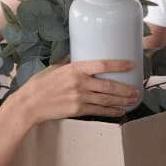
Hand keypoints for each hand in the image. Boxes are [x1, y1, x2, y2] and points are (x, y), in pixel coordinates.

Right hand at [8, 59, 138, 125]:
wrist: (29, 104)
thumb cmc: (39, 84)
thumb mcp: (54, 67)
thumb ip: (68, 62)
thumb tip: (77, 54)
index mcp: (74, 68)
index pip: (102, 64)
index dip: (118, 65)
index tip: (131, 65)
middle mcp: (79, 82)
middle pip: (108, 85)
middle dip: (125, 88)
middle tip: (136, 89)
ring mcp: (79, 97)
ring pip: (106, 99)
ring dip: (122, 100)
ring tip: (133, 100)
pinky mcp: (77, 110)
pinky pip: (98, 111)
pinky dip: (111, 112)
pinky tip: (120, 111)